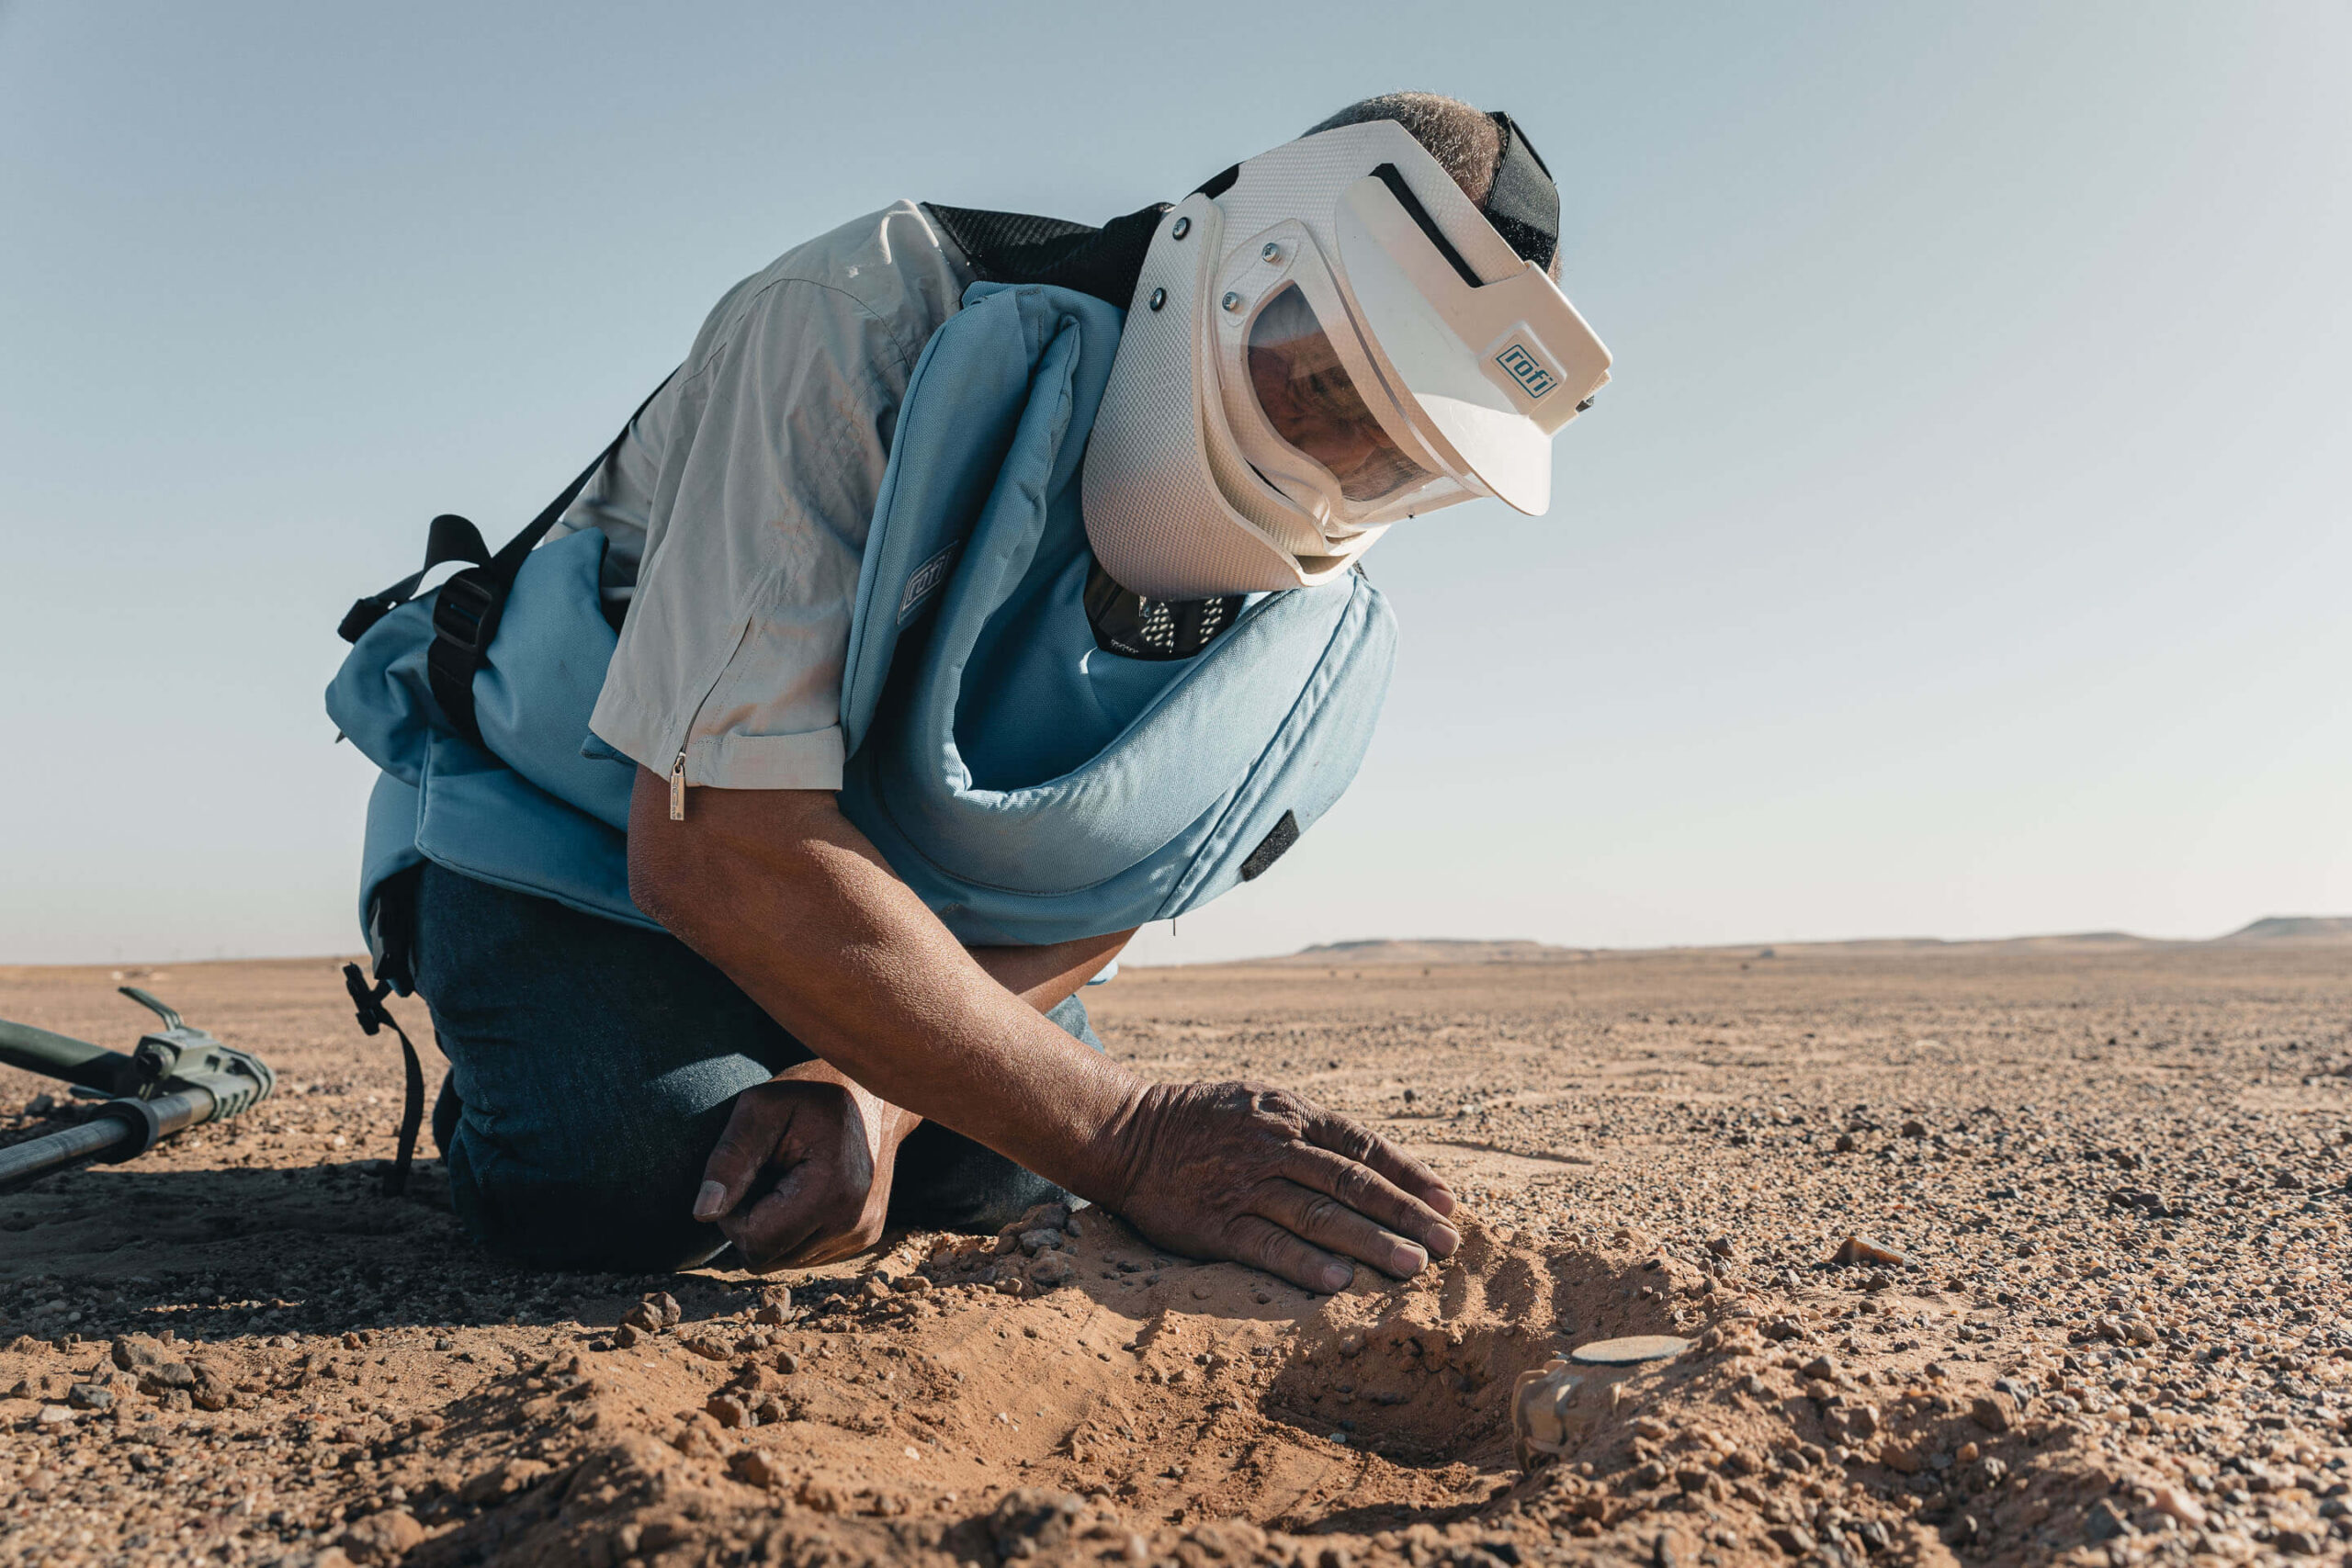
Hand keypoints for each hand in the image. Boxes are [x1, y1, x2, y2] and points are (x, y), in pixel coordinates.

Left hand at [693, 1062, 916, 1270]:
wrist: (874, 1093)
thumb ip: (729, 1158)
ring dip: (772, 1227)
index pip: (756, 1242)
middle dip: (751, 1223)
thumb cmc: (812, 1094)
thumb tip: (704, 1212)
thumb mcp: (760, 1108)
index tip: (745, 1175)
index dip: (732, 1215)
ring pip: (784, 1261)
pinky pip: (806, 1255)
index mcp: (831, 1190)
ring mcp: (863, 1233)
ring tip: (786, 1181)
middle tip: (763, 1175)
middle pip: (767, 1258)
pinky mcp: (864, 1237)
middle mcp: (854, 1222)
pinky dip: (794, 1230)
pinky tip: (804, 1192)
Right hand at [1096, 1081, 1458, 1292]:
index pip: (1363, 1146)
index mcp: (1291, 1115)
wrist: (1126, 1135)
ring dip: (1370, 1243)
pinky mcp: (1215, 1224)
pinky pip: (1266, 1245)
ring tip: (1411, 1268)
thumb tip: (1370, 1166)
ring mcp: (1244, 1186)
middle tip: (1446, 1245)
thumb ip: (1309, 1131)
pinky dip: (1305, 1264)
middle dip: (1405, 1215)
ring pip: (1319, 1215)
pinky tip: (1339, 1283)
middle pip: (1352, 1184)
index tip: (1447, 1203)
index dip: (1409, 1174)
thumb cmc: (1203, 1122)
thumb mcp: (1260, 1104)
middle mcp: (1274, 1147)